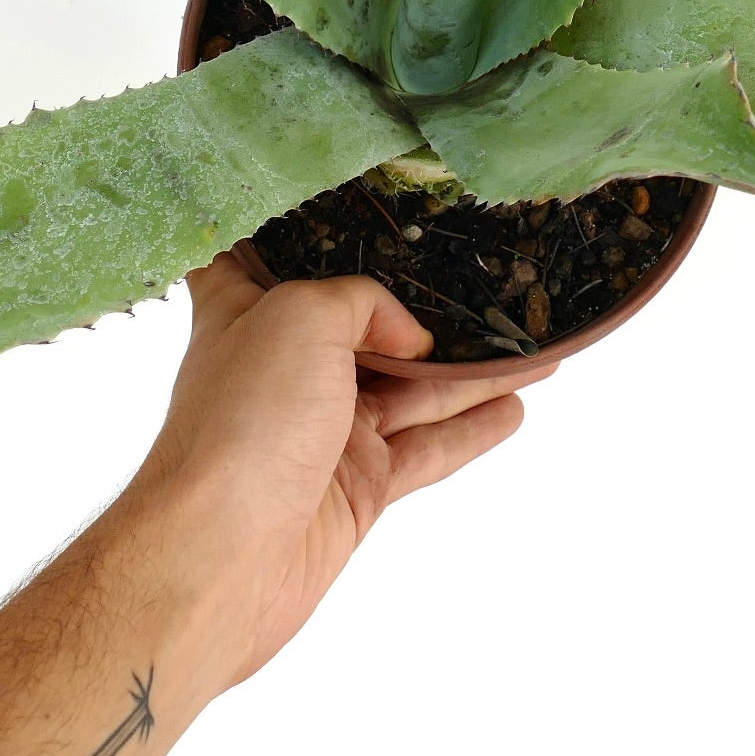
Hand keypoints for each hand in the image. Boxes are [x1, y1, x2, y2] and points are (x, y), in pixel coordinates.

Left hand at [133, 252, 555, 688]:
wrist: (222, 558)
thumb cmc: (242, 422)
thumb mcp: (301, 316)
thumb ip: (364, 303)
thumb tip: (410, 339)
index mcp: (247, 312)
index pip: (258, 254)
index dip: (288, 225)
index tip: (334, 197)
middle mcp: (285, 365)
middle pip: (360, 322)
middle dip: (416, 303)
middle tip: (481, 275)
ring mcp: (324, 428)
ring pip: (410, 387)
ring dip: (470, 369)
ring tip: (532, 343)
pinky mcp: (358, 485)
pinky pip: (427, 445)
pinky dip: (471, 427)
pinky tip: (514, 406)